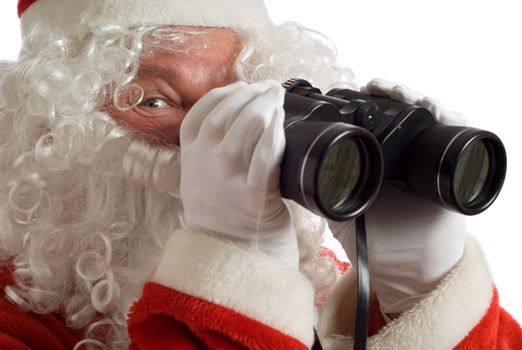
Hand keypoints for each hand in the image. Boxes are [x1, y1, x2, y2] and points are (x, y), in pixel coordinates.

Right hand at [179, 80, 297, 266]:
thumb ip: (207, 148)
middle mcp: (203, 165)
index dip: (223, 94)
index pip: (199, 114)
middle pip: (223, 115)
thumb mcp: (199, 177)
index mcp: (190, 157)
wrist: (229, 252)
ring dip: (263, 106)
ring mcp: (226, 180)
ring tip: (277, 97)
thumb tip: (238, 111)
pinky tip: (280, 121)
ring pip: (243, 129)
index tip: (243, 85)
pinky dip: (273, 134)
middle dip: (248, 93)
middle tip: (269, 86)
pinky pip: (264, 156)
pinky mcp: (252, 195)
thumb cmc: (222, 209)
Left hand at [329, 79, 466, 318]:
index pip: (374, 119)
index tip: (349, 91)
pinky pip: (458, 136)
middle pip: (400, 111)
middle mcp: (404, 153)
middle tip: (373, 87)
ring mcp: (428, 159)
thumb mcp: (339, 209)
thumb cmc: (373, 240)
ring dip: (412, 97)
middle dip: (388, 93)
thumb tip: (294, 169)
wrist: (406, 269)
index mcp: (377, 160)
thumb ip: (321, 190)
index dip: (364, 102)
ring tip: (394, 91)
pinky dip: (450, 116)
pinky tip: (432, 108)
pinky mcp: (454, 169)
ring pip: (426, 115)